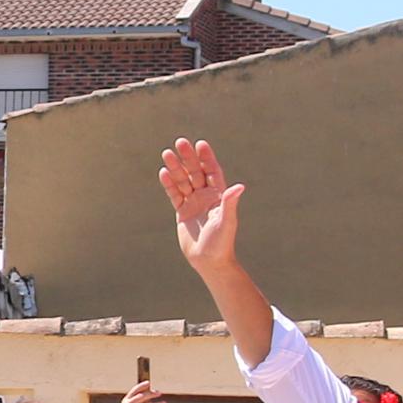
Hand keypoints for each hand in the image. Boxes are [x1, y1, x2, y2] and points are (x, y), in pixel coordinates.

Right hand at [158, 139, 244, 274]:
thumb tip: (239, 186)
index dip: (207, 157)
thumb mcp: (226, 222)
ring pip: (183, 181)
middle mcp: (206, 196)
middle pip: (196, 172)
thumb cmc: (221, 242)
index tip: (200, 144)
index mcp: (219, 196)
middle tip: (180, 142)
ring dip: (175, 168)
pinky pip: (174, 194)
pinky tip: (163, 172)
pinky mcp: (182, 212)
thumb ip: (230, 203)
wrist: (209, 261)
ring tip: (166, 153)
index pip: (212, 171)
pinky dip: (169, 184)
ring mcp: (193, 203)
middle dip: (188, 157)